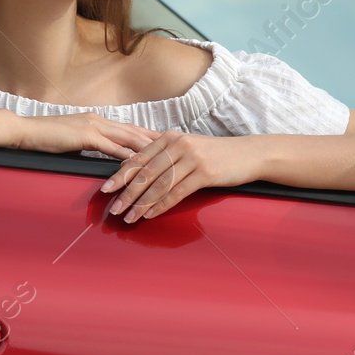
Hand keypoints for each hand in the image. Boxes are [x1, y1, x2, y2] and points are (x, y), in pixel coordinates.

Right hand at [10, 111, 161, 159]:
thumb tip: (105, 153)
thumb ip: (91, 144)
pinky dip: (124, 154)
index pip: (129, 128)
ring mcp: (93, 126)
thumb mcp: (74, 139)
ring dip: (146, 146)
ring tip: (165, 154)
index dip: (148, 135)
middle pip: (134, 131)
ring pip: (127, 137)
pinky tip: (137, 161)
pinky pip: (110, 146)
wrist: (26, 131)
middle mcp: (99, 120)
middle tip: (175, 146)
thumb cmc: (46, 137)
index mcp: (97, 120)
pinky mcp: (85, 136)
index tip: (165, 141)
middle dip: (156, 139)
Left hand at [100, 130, 265, 221]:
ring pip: (159, 184)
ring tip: (129, 217)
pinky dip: (161, 206)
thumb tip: (137, 167)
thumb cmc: (217, 153)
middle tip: (113, 209)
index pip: (139, 158)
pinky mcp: (204, 173)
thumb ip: (165, 153)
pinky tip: (151, 215)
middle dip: (127, 193)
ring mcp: (192, 158)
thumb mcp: (189, 146)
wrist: (248, 154)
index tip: (106, 189)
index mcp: (170, 137)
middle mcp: (178, 145)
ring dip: (141, 204)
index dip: (121, 175)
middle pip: (146, 172)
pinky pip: (177, 193)